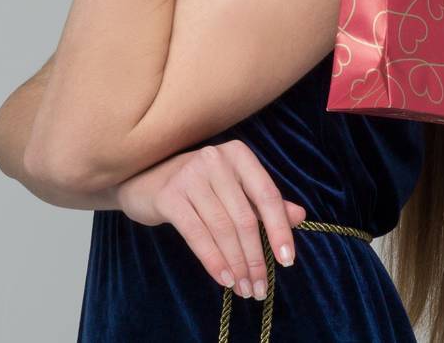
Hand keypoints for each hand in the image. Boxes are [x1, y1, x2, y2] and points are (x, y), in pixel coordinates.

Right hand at [115, 140, 308, 300]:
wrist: (144, 182)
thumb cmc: (196, 187)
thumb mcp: (233, 189)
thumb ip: (264, 202)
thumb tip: (299, 216)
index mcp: (237, 154)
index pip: (267, 196)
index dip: (280, 230)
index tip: (287, 262)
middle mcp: (215, 159)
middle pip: (245, 218)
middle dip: (255, 258)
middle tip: (260, 287)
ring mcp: (190, 175)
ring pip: (223, 229)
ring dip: (236, 264)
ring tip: (244, 288)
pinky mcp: (169, 196)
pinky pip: (197, 234)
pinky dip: (213, 260)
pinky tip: (224, 279)